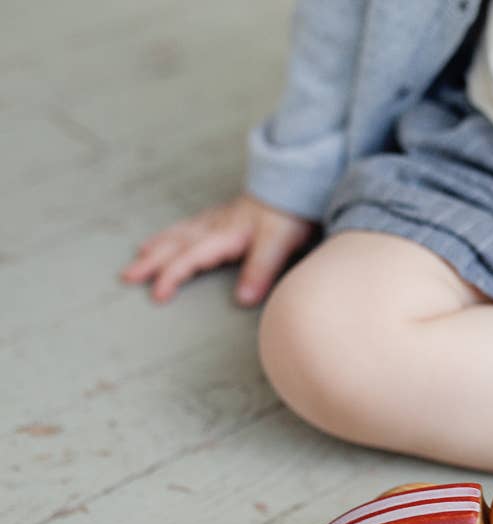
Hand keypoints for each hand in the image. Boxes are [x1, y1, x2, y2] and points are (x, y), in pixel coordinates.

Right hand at [121, 193, 313, 304]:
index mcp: (224, 235)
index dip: (172, 276)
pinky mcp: (223, 216)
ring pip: (178, 233)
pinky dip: (172, 233)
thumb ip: (260, 269)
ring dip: (156, 247)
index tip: (158, 294)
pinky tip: (167, 237)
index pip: (190, 258)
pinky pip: (189, 225)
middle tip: (127, 276)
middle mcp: (215, 226)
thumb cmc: (288, 214)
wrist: (295, 185)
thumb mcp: (278, 243)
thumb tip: (242, 299)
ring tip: (138, 257)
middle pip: (176, 245)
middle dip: (150, 262)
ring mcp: (217, 220)